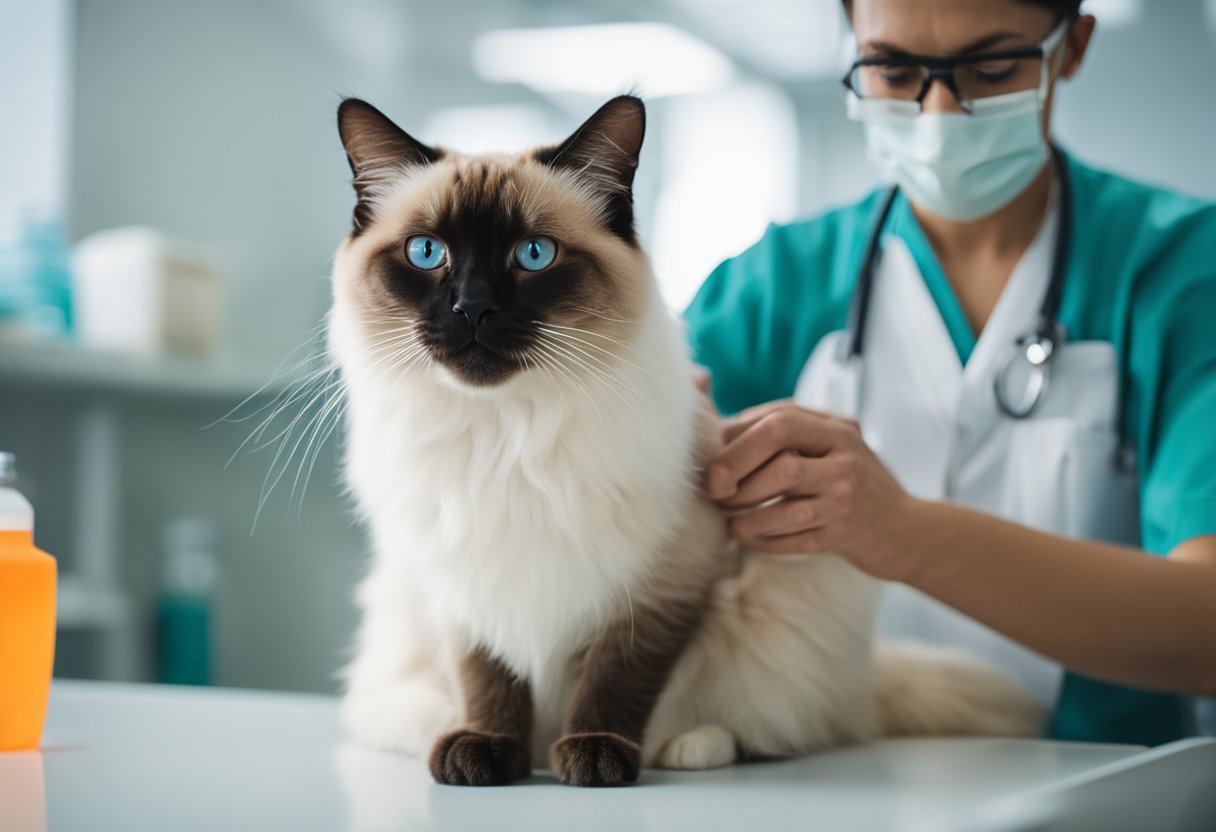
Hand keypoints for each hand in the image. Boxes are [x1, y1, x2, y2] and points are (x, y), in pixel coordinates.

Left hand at [702, 400, 914, 579]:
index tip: (714, 460)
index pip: (780, 421)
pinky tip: (749, 536)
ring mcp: (847, 499)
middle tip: (714, 490)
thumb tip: (715, 428)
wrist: (905, 529)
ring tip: (730, 519)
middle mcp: (846, 459)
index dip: (737, 440)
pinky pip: (793, 540)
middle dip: (737, 474)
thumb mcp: (828, 443)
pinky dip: (763, 539)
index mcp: (837, 428)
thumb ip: (783, 430)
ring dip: (746, 515)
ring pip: (786, 505)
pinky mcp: (843, 536)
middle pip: (781, 461)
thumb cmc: (849, 480)